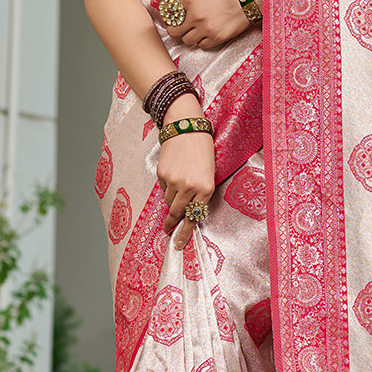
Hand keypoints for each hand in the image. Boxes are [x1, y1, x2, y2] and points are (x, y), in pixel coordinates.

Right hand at [157, 130, 214, 247]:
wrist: (186, 127)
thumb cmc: (202, 150)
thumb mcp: (209, 173)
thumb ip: (200, 192)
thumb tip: (187, 211)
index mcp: (206, 188)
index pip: (194, 217)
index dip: (185, 233)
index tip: (178, 244)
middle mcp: (190, 187)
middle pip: (178, 213)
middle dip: (172, 223)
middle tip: (168, 231)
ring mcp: (174, 181)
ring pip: (169, 201)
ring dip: (172, 199)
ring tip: (177, 184)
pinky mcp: (163, 174)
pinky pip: (163, 188)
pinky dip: (167, 185)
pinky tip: (173, 172)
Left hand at [161, 0, 252, 49]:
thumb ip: (189, 2)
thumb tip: (177, 11)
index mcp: (190, 0)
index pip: (170, 14)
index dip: (171, 18)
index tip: (173, 20)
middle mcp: (194, 15)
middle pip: (173, 31)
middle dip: (176, 30)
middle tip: (181, 29)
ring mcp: (205, 28)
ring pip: (186, 40)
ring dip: (190, 37)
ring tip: (197, 31)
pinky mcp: (216, 38)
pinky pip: (201, 45)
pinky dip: (203, 41)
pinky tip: (209, 33)